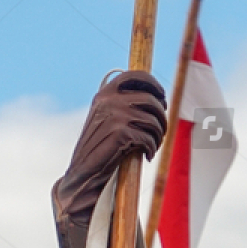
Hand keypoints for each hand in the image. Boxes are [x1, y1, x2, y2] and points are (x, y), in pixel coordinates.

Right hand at [52, 71, 166, 222]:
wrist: (84, 170)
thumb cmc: (100, 145)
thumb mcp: (106, 117)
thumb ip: (122, 104)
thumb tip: (155, 98)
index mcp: (105, 93)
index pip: (136, 76)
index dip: (154, 85)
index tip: (162, 98)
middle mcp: (110, 100)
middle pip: (152, 101)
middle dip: (162, 117)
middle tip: (160, 131)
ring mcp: (115, 115)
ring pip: (154, 121)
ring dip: (158, 136)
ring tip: (152, 145)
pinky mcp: (121, 133)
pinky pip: (149, 138)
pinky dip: (152, 149)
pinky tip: (147, 155)